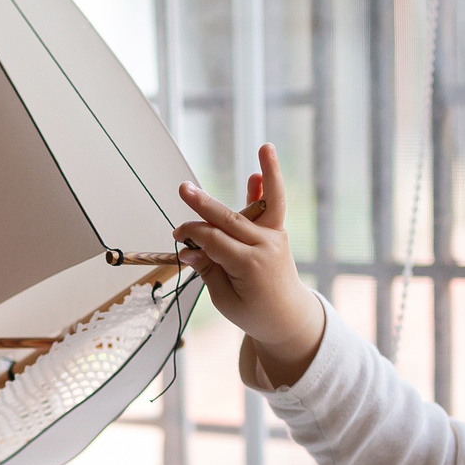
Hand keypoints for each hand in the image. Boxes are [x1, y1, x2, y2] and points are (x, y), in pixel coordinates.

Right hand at [174, 144, 324, 385]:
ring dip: (268, 173)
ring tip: (265, 147)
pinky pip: (272, 207)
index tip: (177, 235)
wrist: (287, 318)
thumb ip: (208, 269)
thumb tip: (189, 249)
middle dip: (205, 205)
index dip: (192, 235)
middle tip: (183, 189)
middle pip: (231, 220)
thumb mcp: (225, 299)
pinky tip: (260, 169)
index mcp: (251, 267)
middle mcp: (265, 247)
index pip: (214, 242)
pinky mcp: (276, 233)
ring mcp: (275, 238)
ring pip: (267, 203)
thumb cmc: (254, 312)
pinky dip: (268, 186)